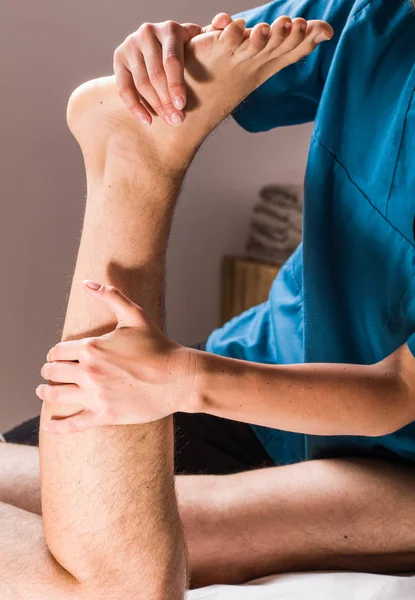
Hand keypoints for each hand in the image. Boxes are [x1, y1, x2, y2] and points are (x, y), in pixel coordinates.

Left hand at [37, 281, 199, 433]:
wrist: (178, 377)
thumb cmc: (158, 345)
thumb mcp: (135, 315)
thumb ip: (110, 297)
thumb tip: (87, 283)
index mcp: (92, 348)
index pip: (58, 352)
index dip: (54, 354)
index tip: (55, 357)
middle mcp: (89, 372)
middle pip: (53, 373)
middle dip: (48, 372)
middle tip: (49, 373)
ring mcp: (95, 396)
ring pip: (56, 396)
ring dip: (46, 392)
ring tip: (44, 391)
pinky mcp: (105, 416)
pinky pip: (73, 424)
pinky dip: (57, 426)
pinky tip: (48, 425)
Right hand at [113, 12, 232, 125]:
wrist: (159, 47)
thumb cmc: (186, 49)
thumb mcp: (200, 41)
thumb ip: (214, 35)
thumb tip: (226, 22)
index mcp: (170, 29)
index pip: (172, 60)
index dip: (177, 85)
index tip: (182, 106)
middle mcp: (147, 32)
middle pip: (156, 74)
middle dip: (167, 101)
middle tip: (177, 120)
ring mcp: (131, 44)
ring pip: (141, 82)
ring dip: (155, 106)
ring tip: (168, 121)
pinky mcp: (119, 58)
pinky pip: (124, 87)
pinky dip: (135, 107)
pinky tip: (147, 121)